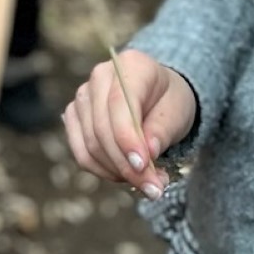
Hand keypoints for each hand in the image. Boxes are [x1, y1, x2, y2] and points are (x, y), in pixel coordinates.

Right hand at [63, 48, 197, 198]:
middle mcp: (100, 77)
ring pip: (91, 144)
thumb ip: (162, 130)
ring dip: (117, 172)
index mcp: (131, 65)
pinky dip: (103, 171)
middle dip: (127, 164)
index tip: (144, 166)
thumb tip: (146, 153)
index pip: (119, 104)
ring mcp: (83, 96)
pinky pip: (82, 153)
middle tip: (154, 188)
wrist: (158, 98)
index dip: (128, 138)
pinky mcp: (75, 117)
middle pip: (102, 128)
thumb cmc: (169, 102)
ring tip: (148, 184)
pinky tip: (126, 176)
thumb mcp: (178, 113)